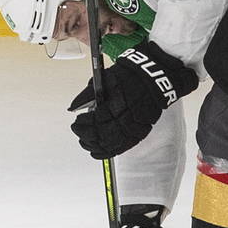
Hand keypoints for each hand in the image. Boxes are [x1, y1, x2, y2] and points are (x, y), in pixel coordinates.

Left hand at [69, 41, 198, 158]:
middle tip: (79, 133)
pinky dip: (109, 151)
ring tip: (87, 143)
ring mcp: (135, 124)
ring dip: (96, 145)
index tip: (76, 123)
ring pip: (112, 143)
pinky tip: (99, 151)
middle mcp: (127, 114)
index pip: (95, 120)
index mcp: (116, 101)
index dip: (83, 125)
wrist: (154, 77)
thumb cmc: (129, 75)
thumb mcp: (104, 79)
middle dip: (87, 136)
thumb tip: (73, 107)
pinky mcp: (141, 130)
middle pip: (102, 134)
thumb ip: (87, 95)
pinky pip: (123, 146)